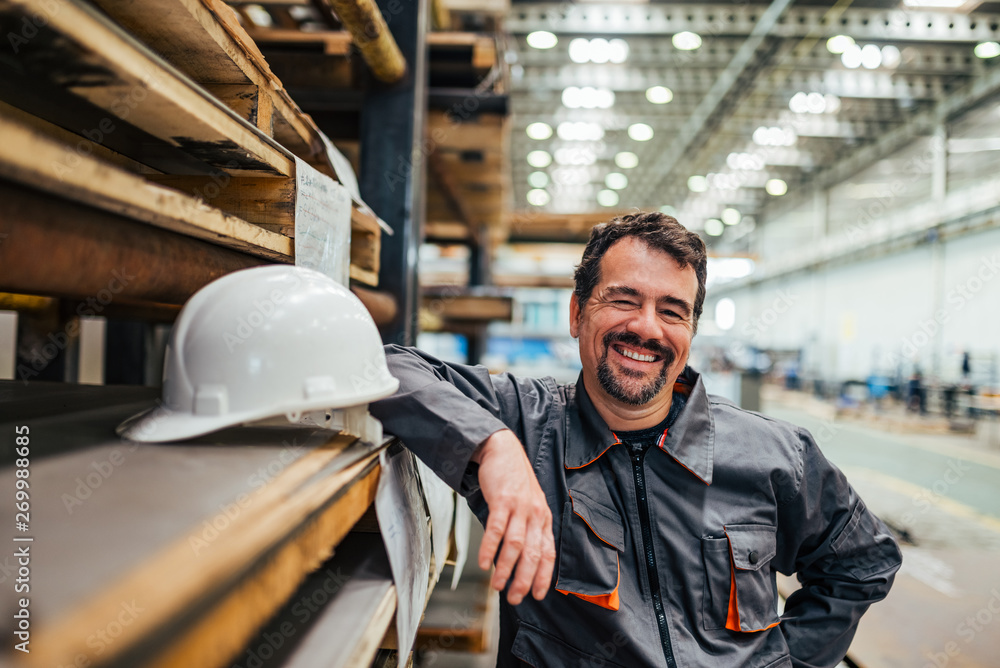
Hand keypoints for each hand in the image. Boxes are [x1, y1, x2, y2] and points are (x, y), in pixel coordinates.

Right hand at [472, 429, 555, 604]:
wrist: (503, 449)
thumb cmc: (514, 480)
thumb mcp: (530, 503)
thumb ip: (529, 527)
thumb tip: (521, 557)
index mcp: (544, 518)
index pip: (548, 552)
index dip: (543, 576)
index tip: (537, 595)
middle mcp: (536, 514)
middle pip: (533, 554)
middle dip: (524, 580)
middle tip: (515, 598)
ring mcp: (520, 507)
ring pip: (515, 545)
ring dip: (506, 569)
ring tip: (497, 585)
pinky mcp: (503, 500)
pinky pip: (496, 529)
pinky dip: (490, 549)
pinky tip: (483, 563)